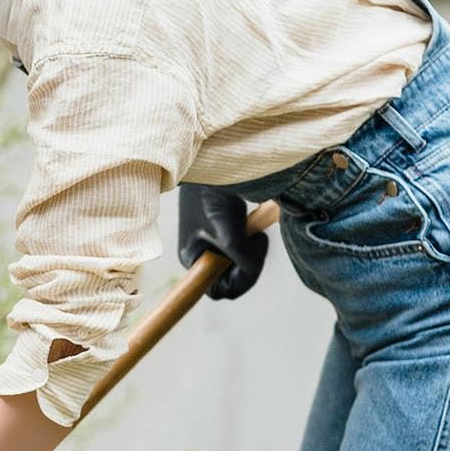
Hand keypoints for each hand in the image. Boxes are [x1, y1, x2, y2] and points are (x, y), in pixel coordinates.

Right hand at [178, 184, 267, 300]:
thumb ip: (241, 257)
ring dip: (253, 250)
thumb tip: (251, 271)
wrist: (213, 160)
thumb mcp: (228, 231)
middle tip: (256, 240)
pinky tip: (252, 223)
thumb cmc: (213, 194)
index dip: (238, 281)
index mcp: (193, 259)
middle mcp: (201, 254)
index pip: (218, 290)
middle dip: (249, 263)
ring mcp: (213, 242)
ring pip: (240, 262)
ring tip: (254, 230)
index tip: (250, 260)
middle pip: (232, 277)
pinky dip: (252, 239)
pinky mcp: (224, 228)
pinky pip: (243, 247)